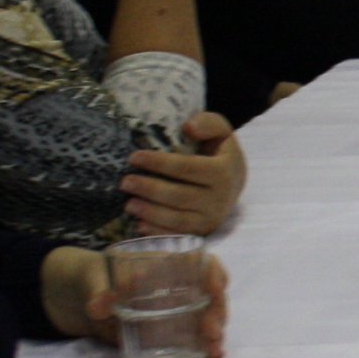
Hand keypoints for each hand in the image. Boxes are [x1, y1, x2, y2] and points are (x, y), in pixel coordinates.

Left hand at [43, 246, 229, 357]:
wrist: (85, 298)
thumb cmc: (96, 276)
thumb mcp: (95, 280)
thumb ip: (99, 293)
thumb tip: (97, 306)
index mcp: (167, 264)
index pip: (201, 262)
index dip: (214, 274)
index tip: (216, 290)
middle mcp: (180, 284)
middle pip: (211, 294)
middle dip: (217, 313)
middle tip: (211, 333)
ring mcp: (179, 308)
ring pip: (208, 317)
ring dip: (215, 334)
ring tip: (214, 351)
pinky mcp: (172, 330)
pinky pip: (196, 336)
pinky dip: (207, 346)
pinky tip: (212, 357)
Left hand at [121, 111, 246, 236]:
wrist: (234, 182)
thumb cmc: (218, 152)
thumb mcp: (220, 131)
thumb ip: (208, 122)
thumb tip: (189, 127)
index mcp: (223, 172)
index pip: (187, 168)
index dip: (159, 163)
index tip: (134, 157)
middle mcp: (220, 199)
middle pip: (179, 196)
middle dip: (149, 189)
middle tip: (124, 182)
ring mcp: (211, 219)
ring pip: (177, 219)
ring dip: (150, 212)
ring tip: (127, 203)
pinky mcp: (202, 233)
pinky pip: (177, 235)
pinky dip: (157, 232)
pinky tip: (139, 224)